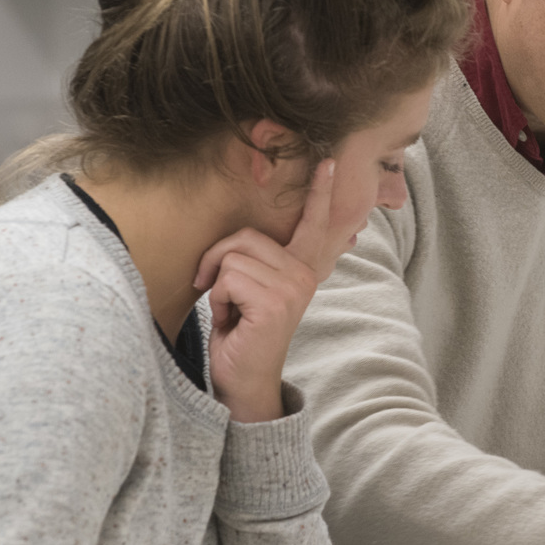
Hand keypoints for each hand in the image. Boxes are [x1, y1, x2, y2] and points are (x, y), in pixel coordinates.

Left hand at [193, 161, 338, 422]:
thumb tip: (238, 241)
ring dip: (217, 288)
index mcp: (301, 269)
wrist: (242, 384)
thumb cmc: (240, 335)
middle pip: (244, 237)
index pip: (312, 224)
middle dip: (218, 262)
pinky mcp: (275, 303)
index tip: (327, 160)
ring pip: (232, 258)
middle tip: (220, 296)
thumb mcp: (248, 290)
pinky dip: (217, 301)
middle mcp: (304, 274)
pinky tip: (231, 323)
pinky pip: (227, 278)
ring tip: (231, 314)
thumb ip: (254, 260)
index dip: (319, 192)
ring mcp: (293, 288)